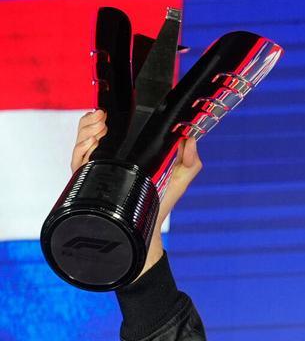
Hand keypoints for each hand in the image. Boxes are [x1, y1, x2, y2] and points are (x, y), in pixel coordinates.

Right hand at [69, 110, 201, 280]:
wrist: (148, 227)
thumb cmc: (161, 200)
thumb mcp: (180, 177)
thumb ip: (190, 160)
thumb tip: (190, 140)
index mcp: (127, 152)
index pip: (108, 127)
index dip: (104, 117)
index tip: (108, 114)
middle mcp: (108, 158)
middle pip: (89, 131)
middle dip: (92, 122)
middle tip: (103, 122)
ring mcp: (97, 169)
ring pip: (81, 142)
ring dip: (86, 131)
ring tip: (99, 132)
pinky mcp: (89, 182)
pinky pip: (77, 161)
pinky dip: (81, 149)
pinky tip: (91, 145)